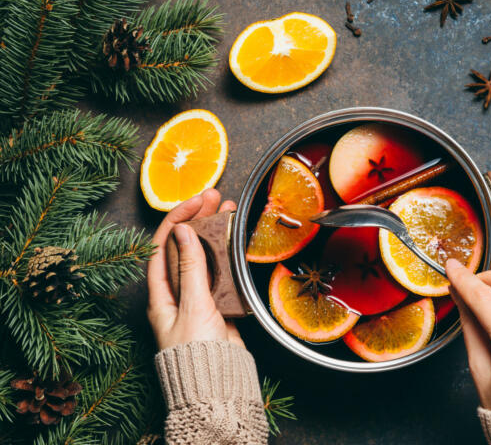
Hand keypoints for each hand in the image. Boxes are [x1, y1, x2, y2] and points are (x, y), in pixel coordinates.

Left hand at [147, 188, 243, 349]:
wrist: (217, 385)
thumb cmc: (196, 354)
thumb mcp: (193, 306)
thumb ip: (191, 268)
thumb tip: (185, 232)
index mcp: (161, 294)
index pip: (163, 246)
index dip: (178, 219)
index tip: (196, 202)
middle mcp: (177, 293)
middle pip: (185, 247)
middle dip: (198, 220)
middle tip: (214, 197)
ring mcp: (198, 299)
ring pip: (205, 257)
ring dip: (215, 234)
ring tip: (227, 210)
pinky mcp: (219, 306)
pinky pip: (221, 274)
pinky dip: (228, 256)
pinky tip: (236, 241)